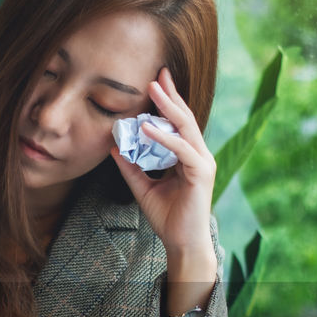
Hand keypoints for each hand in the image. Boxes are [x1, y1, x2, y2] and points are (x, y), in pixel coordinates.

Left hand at [109, 67, 216, 269]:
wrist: (182, 243)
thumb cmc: (167, 218)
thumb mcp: (142, 187)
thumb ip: (131, 167)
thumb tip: (114, 147)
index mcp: (187, 156)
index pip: (177, 122)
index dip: (168, 101)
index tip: (155, 81)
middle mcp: (198, 155)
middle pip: (184, 117)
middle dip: (170, 94)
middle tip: (158, 72)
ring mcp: (202, 162)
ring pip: (185, 127)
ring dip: (168, 107)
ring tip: (153, 89)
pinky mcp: (201, 173)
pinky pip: (182, 150)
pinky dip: (164, 138)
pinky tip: (147, 128)